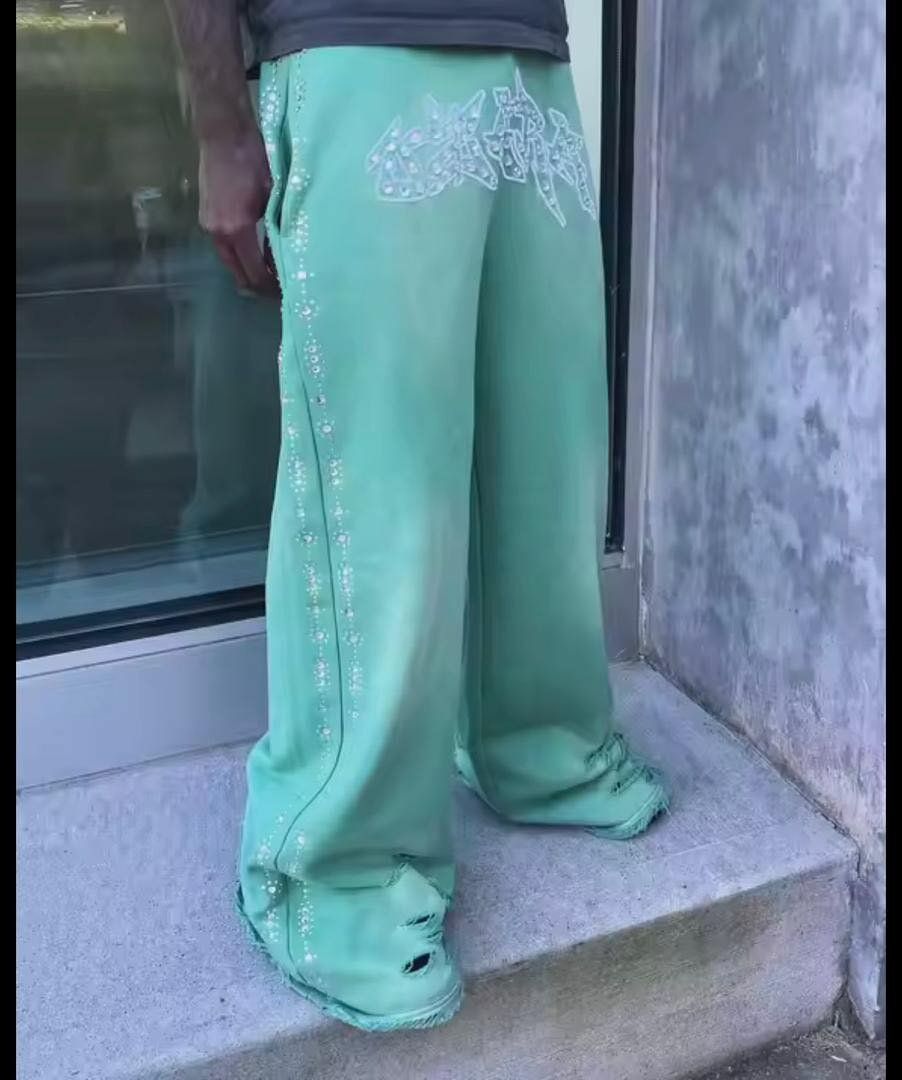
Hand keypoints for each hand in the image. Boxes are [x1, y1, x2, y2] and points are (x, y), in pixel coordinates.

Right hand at [198, 127, 278, 296]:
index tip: (286, 291)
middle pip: (239, 275)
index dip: (271, 287)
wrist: (222, 133)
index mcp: (237, 230)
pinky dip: (239, 255)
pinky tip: (255, 251)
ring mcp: (208, 227)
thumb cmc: (253, 160)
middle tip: (279, 288)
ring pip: (230, 263)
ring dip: (248, 270)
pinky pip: (224, 248)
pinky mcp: (205, 218)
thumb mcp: (274, 196)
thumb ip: (277, 229)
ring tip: (270, 271)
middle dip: (259, 286)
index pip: (255, 274)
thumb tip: (284, 257)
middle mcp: (218, 234)